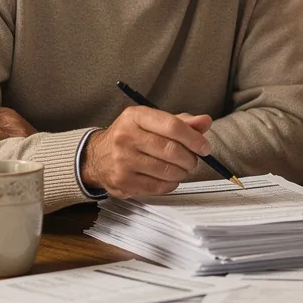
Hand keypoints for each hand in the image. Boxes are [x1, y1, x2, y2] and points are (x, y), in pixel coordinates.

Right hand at [82, 107, 213, 197]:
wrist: (96, 156)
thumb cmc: (130, 136)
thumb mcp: (152, 122)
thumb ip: (181, 122)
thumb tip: (205, 121)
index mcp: (135, 116)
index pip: (172, 126)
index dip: (194, 138)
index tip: (204, 147)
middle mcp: (126, 137)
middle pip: (171, 150)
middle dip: (190, 158)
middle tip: (193, 160)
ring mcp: (122, 160)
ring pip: (166, 170)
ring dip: (181, 172)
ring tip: (181, 169)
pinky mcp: (123, 181)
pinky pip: (158, 186)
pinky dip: (170, 184)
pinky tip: (169, 178)